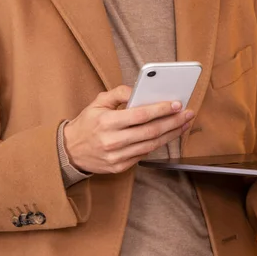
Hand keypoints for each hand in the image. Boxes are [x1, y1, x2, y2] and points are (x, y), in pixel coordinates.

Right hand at [63, 85, 194, 173]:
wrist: (69, 152)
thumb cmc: (86, 124)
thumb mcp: (97, 103)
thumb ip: (118, 93)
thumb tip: (138, 88)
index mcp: (106, 122)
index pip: (140, 115)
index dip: (161, 109)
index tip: (177, 104)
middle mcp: (112, 141)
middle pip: (151, 131)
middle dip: (173, 122)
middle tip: (187, 113)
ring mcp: (117, 157)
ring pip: (151, 145)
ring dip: (171, 134)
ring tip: (183, 124)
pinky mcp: (119, 167)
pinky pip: (144, 155)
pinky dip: (157, 144)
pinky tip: (167, 135)